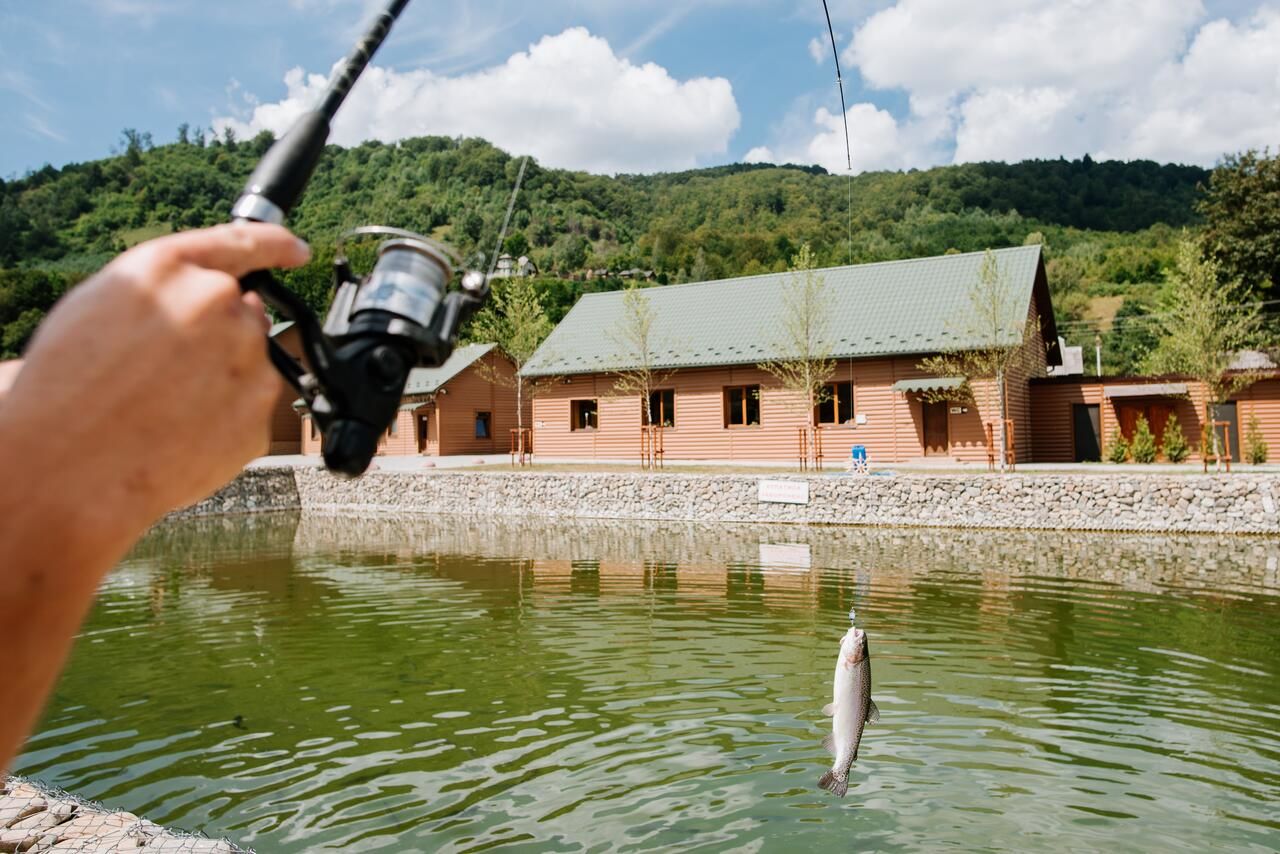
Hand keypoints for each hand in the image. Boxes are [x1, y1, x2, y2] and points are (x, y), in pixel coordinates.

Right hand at [0, 223, 309, 521]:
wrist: (69, 466)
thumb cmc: (69, 389)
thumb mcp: (103, 305)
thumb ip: (169, 289)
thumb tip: (220, 294)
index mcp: (171, 268)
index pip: (243, 242)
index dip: (275, 245)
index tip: (295, 251)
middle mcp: (216, 302)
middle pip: (244, 314)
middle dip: (219, 339)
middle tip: (169, 372)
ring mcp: (245, 358)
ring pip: (249, 364)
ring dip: (222, 380)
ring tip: (164, 407)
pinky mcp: (259, 412)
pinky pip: (249, 411)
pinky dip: (224, 421)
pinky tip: (181, 433)